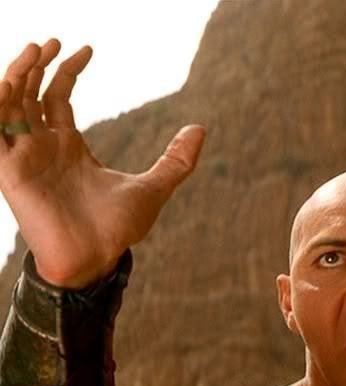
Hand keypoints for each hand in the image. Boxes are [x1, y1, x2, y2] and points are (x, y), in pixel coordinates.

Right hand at [0, 40, 204, 287]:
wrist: (97, 258)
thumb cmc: (119, 229)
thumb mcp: (155, 186)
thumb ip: (176, 160)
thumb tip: (201, 129)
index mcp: (70, 147)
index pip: (58, 98)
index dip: (66, 71)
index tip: (85, 49)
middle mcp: (43, 148)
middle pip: (30, 94)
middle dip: (37, 65)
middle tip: (52, 41)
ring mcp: (24, 159)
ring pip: (8, 106)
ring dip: (17, 75)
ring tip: (35, 49)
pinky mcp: (9, 173)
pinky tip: (9, 83)